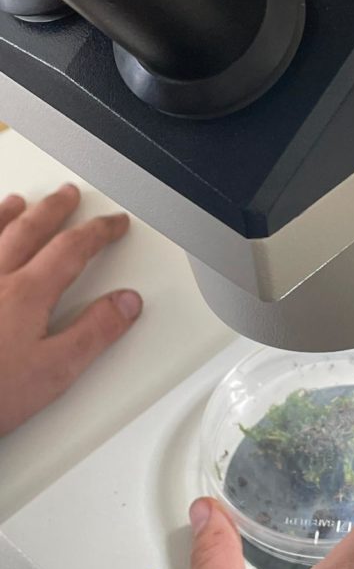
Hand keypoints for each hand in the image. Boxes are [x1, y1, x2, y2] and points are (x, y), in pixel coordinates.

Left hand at [0, 184, 141, 435]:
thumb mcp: (54, 372)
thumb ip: (94, 333)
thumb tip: (126, 303)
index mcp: (26, 293)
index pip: (72, 249)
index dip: (99, 232)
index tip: (114, 224)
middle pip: (29, 230)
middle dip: (54, 210)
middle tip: (69, 196)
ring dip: (7, 214)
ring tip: (18, 202)